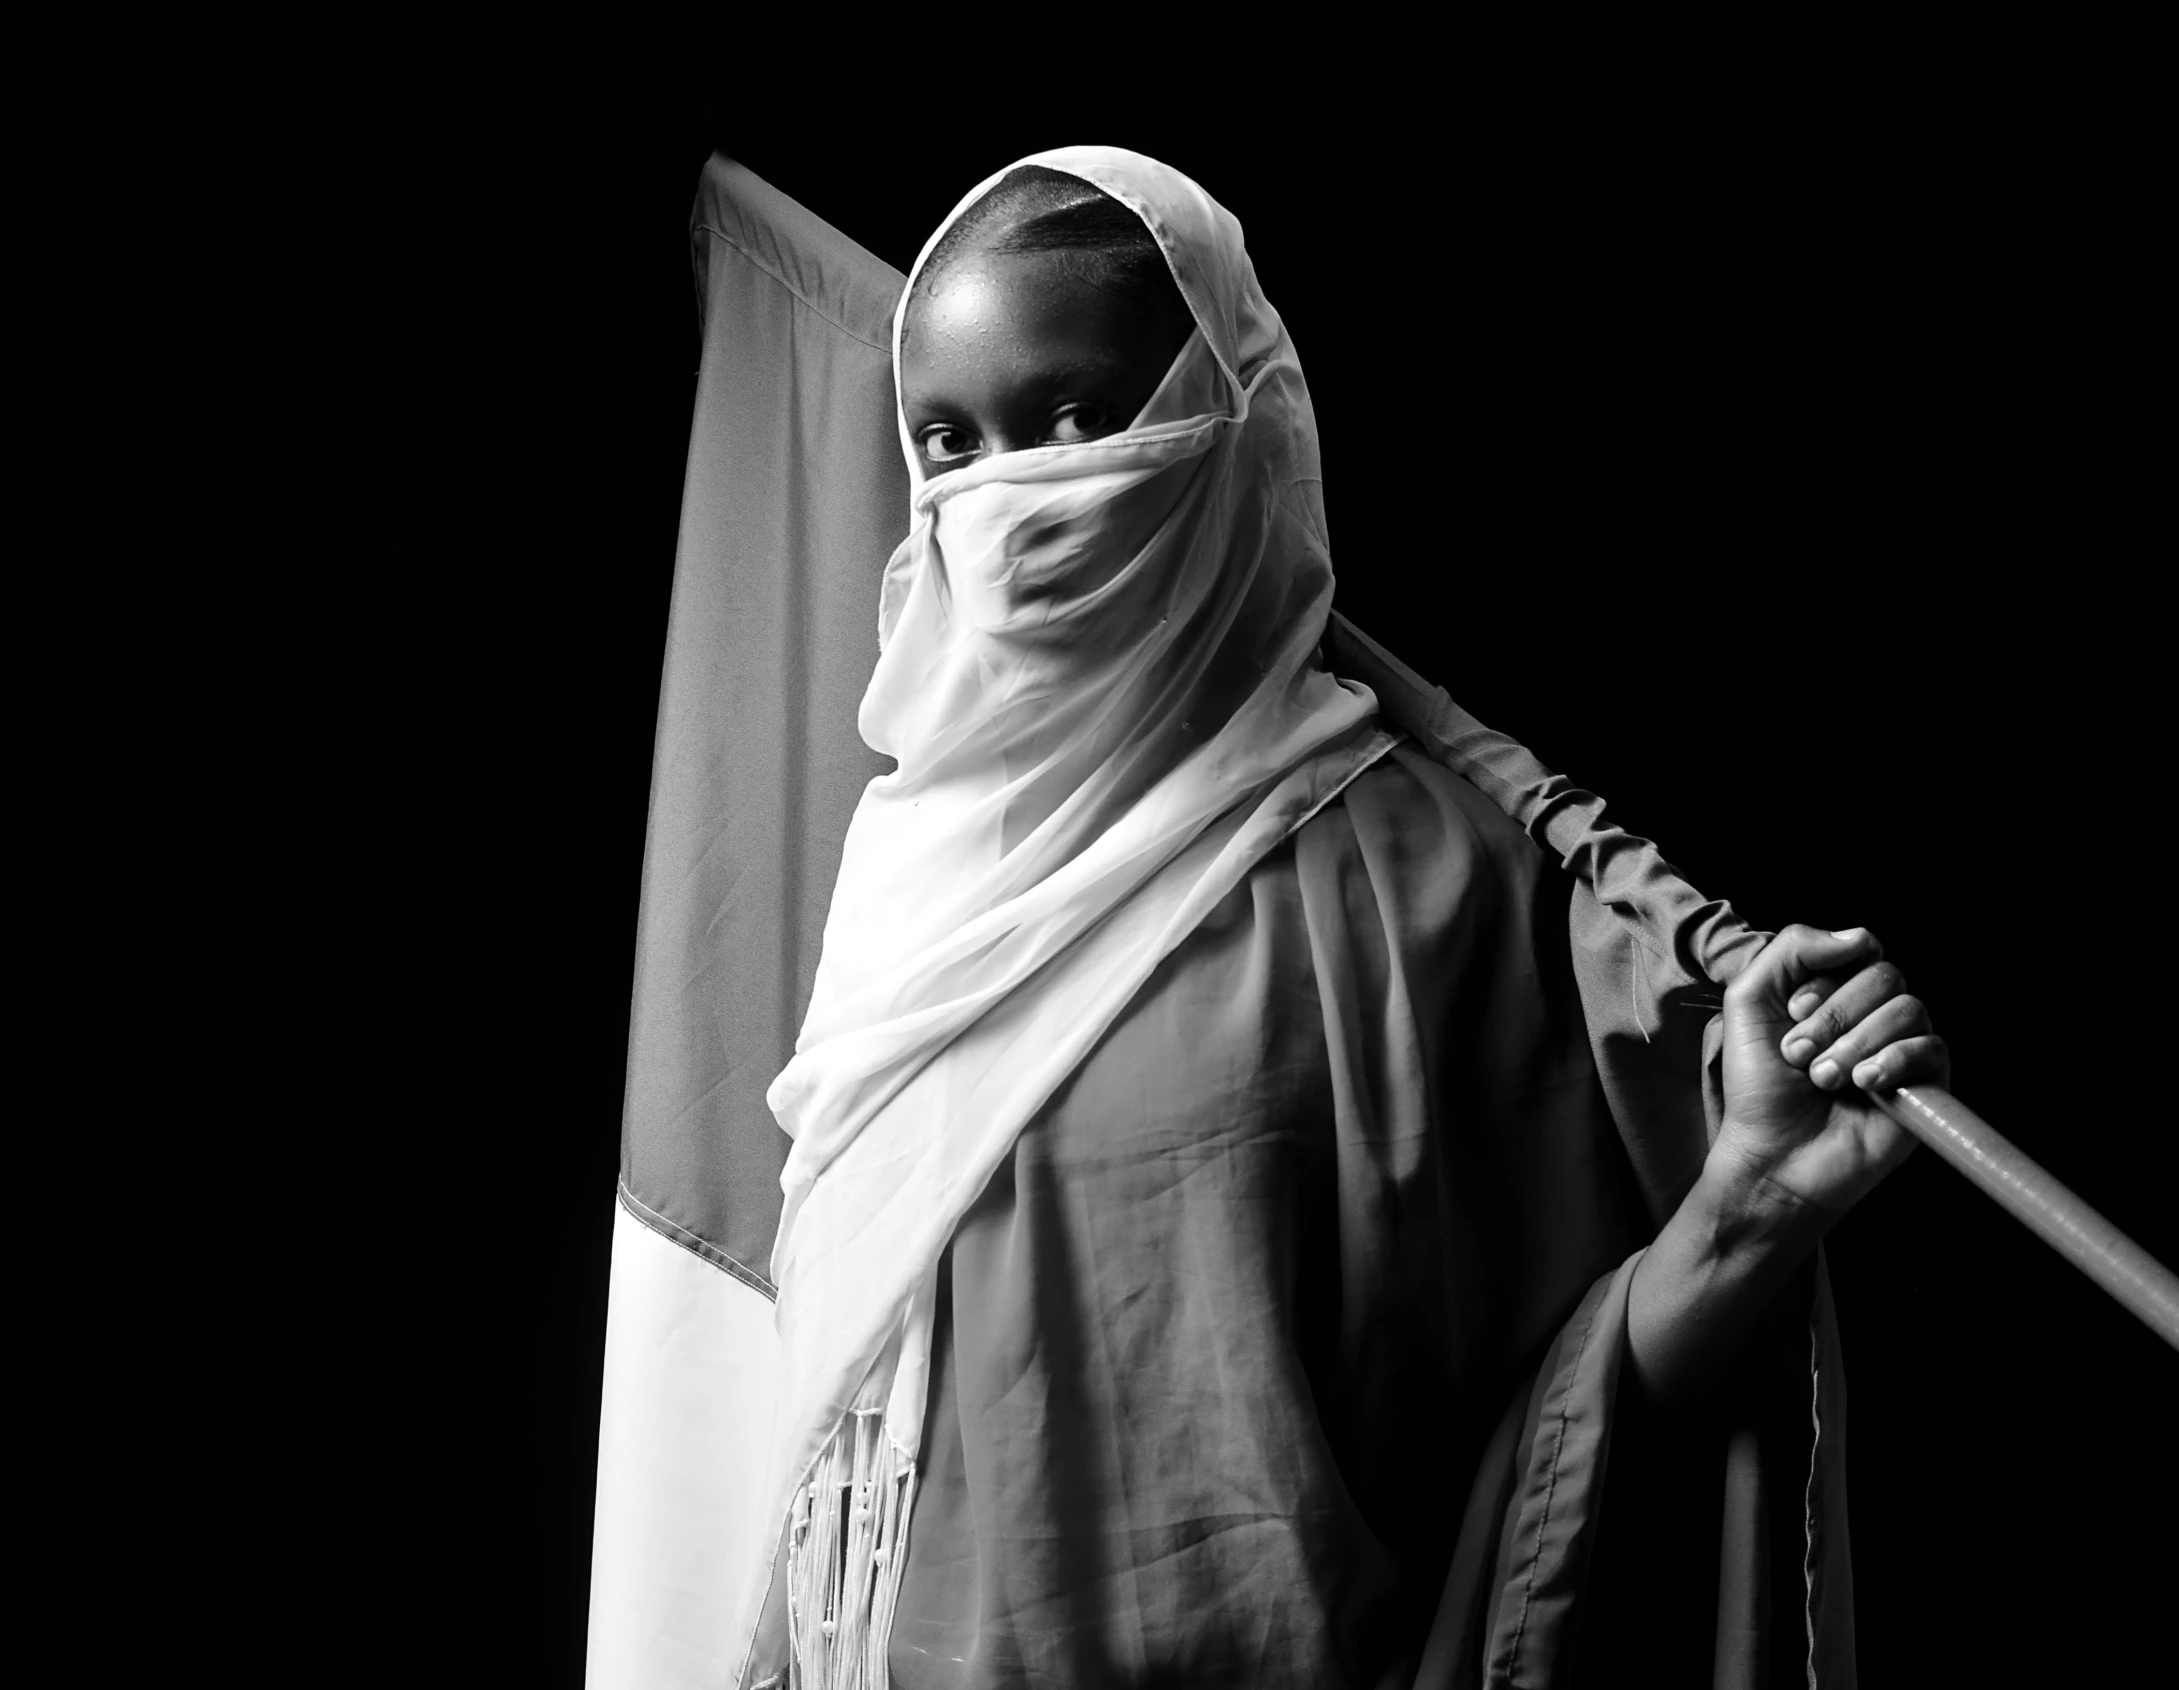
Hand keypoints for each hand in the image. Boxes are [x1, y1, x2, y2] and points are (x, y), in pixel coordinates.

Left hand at [1712, 925, 1950, 1220]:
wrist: (1774, 1155)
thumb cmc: (1759, 1084)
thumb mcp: (1750, 1001)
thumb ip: (1791, 949)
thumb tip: (1860, 936)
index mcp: (1837, 989)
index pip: (1859, 949)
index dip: (1826, 979)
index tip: (1792, 1013)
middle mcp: (1874, 1014)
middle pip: (1885, 976)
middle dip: (1835, 1016)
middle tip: (1799, 1056)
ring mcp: (1902, 1048)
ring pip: (1908, 1009)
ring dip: (1856, 1044)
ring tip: (1824, 1079)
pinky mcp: (1925, 1085)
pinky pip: (1933, 1048)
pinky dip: (1893, 1061)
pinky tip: (1864, 1085)